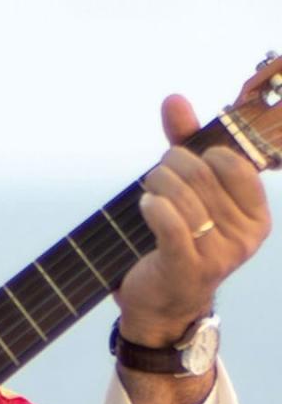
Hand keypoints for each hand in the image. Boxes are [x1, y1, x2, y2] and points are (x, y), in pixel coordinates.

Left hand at [115, 94, 271, 346]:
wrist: (161, 304)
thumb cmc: (180, 241)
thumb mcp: (190, 190)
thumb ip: (186, 143)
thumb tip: (173, 99)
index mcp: (257, 217)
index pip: (232, 162)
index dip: (202, 153)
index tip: (186, 162)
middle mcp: (244, 238)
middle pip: (202, 175)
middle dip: (172, 166)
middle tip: (158, 175)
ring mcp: (219, 256)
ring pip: (182, 195)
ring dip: (157, 184)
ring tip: (150, 191)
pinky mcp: (188, 268)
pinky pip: (170, 223)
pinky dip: (153, 207)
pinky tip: (146, 205)